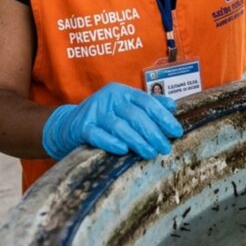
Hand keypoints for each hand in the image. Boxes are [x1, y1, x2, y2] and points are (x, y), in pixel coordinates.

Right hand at [42, 83, 182, 159]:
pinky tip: (123, 150)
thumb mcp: (125, 108)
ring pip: (119, 126)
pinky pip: (98, 135)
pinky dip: (111, 142)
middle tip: (165, 148)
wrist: (68, 125)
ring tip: (150, 153)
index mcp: (122, 92)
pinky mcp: (82, 127)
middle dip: (153, 132)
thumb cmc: (104, 118)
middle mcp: (109, 98)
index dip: (163, 117)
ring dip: (137, 141)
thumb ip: (147, 105)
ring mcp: (95, 112)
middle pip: (135, 115)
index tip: (176, 132)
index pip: (147, 102)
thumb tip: (172, 105)